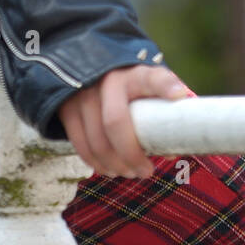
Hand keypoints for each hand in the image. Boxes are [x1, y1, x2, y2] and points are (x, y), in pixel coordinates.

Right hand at [58, 65, 192, 179]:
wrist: (90, 72)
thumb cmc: (130, 90)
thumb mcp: (147, 92)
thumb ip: (161, 115)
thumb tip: (171, 151)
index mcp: (136, 74)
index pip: (152, 76)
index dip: (164, 85)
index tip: (177, 95)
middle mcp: (108, 80)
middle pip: (115, 122)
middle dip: (131, 155)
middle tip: (146, 171)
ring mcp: (84, 93)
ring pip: (97, 140)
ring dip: (114, 165)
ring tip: (129, 172)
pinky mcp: (67, 108)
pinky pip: (80, 144)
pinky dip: (96, 163)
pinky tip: (109, 169)